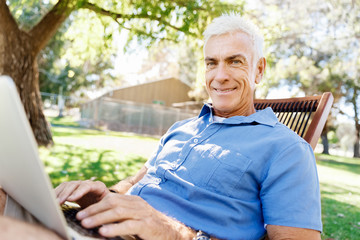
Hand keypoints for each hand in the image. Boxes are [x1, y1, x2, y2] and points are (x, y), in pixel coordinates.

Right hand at [55, 180, 108, 207]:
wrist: (105, 203)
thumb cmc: (107, 206)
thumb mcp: (105, 207)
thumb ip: (99, 210)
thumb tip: (91, 218)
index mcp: (98, 186)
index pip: (87, 186)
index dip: (79, 192)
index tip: (71, 199)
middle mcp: (88, 184)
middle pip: (75, 184)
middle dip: (66, 193)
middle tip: (58, 202)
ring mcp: (79, 185)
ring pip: (67, 185)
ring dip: (59, 194)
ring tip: (53, 202)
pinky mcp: (72, 189)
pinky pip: (62, 189)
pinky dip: (56, 194)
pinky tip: (51, 200)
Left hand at [76, 194, 194, 239]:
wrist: (171, 232)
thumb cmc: (149, 227)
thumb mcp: (134, 218)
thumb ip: (120, 216)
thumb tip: (99, 221)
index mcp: (133, 201)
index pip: (111, 199)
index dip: (95, 206)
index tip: (81, 213)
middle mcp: (137, 205)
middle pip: (112, 203)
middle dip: (94, 210)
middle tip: (79, 218)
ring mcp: (143, 214)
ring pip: (118, 212)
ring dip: (99, 218)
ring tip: (86, 224)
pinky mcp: (147, 225)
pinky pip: (128, 225)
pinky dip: (114, 228)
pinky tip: (103, 232)